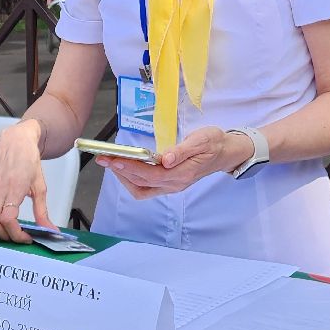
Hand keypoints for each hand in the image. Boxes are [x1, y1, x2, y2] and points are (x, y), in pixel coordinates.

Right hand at [0, 120, 47, 243]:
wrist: (15, 141)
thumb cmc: (29, 160)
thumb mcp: (40, 186)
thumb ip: (42, 211)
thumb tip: (50, 229)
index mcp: (15, 188)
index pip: (8, 219)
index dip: (17, 234)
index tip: (27, 237)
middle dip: (4, 236)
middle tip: (17, 236)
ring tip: (7, 229)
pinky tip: (0, 218)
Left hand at [98, 126, 247, 200]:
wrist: (226, 153)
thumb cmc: (214, 143)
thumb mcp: (202, 140)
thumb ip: (182, 150)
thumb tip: (165, 159)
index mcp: (182, 173)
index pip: (151, 174)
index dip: (131, 168)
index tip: (114, 159)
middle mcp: (175, 184)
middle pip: (142, 182)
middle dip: (121, 171)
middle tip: (104, 158)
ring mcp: (171, 186)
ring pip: (141, 188)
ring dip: (124, 177)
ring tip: (110, 162)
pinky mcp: (169, 184)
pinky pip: (146, 188)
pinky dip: (132, 179)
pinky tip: (125, 168)